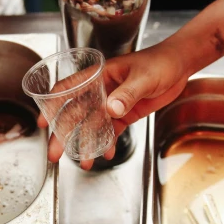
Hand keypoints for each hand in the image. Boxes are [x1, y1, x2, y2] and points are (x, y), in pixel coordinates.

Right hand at [40, 43, 188, 167]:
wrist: (179, 66)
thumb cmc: (160, 62)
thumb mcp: (143, 77)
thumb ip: (127, 94)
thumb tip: (111, 109)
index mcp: (99, 75)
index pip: (68, 89)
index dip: (52, 105)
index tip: (44, 123)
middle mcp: (101, 91)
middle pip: (76, 114)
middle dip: (64, 135)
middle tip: (56, 153)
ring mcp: (112, 104)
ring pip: (92, 126)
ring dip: (86, 144)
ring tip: (84, 161)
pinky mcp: (124, 114)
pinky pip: (111, 130)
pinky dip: (108, 142)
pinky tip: (107, 153)